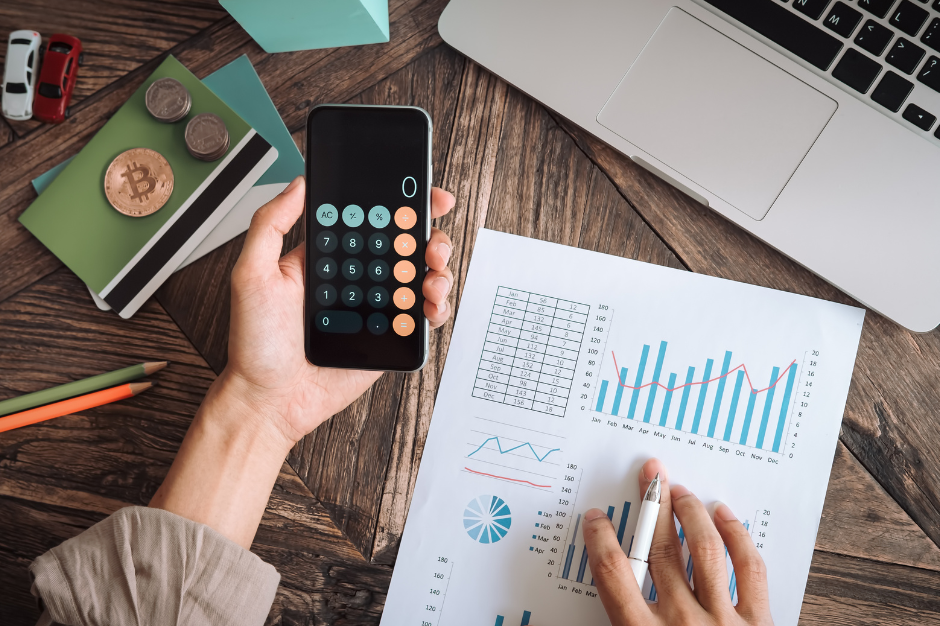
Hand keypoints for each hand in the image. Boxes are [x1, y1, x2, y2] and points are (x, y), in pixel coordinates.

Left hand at [223, 176, 455, 449]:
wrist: (270, 400)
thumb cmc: (255, 344)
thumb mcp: (251, 274)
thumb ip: (270, 224)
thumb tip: (298, 184)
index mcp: (329, 257)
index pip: (370, 219)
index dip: (400, 202)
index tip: (421, 193)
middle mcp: (355, 278)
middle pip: (405, 244)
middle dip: (429, 234)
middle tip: (432, 240)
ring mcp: (375, 307)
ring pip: (420, 277)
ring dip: (437, 269)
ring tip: (431, 276)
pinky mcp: (389, 337)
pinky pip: (423, 317)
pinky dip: (437, 307)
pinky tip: (430, 306)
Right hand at [583, 459, 773, 625]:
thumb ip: (612, 621)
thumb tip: (555, 614)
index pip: (614, 573)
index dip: (602, 539)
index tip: (597, 518)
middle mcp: (682, 622)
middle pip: (661, 549)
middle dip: (652, 507)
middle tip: (649, 477)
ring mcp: (723, 621)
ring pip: (704, 550)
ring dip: (689, 514)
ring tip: (681, 491)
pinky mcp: (759, 623)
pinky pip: (749, 569)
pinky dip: (736, 536)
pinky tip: (724, 516)